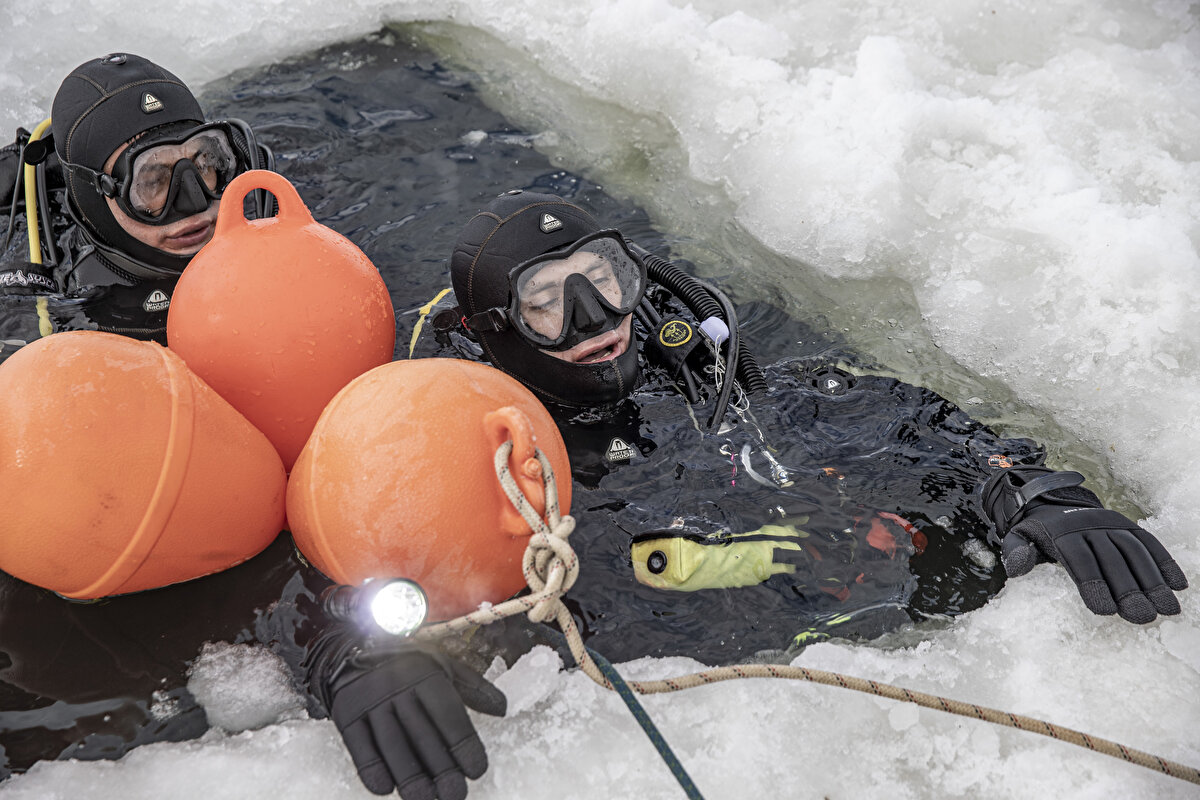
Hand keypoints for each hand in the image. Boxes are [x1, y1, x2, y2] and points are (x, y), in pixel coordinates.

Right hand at [308, 632, 505, 799]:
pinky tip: (386, 789)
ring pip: (392, 746)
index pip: (449, 714)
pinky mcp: (348, 718)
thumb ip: (473, 688)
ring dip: (410, 778)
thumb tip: (503, 709)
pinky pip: (360, 748)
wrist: (353, 651)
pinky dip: (372, 770)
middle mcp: (398, 689)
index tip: (477, 770)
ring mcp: (371, 704)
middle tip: (456, 796)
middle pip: (422, 735)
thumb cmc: (407, 664)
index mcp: (425, 676)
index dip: (464, 744)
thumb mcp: (442, 665)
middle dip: (442, 770)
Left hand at [982, 467, 1187, 623]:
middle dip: (1129, 589)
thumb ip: (1015, 553)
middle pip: (1112, 559)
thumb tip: (1018, 569)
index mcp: (1062, 533)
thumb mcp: (1017, 538)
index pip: (1080, 561)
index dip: (1093, 585)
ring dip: (1154, 580)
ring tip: (1168, 609)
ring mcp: (1112, 524)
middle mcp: (1090, 526)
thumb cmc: (1036, 534)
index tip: (1106, 612)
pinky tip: (1178, 585)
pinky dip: (1165, 562)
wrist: (1052, 504)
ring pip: (1135, 552)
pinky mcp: (1128, 525)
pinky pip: (1149, 543)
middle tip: (1143, 617)